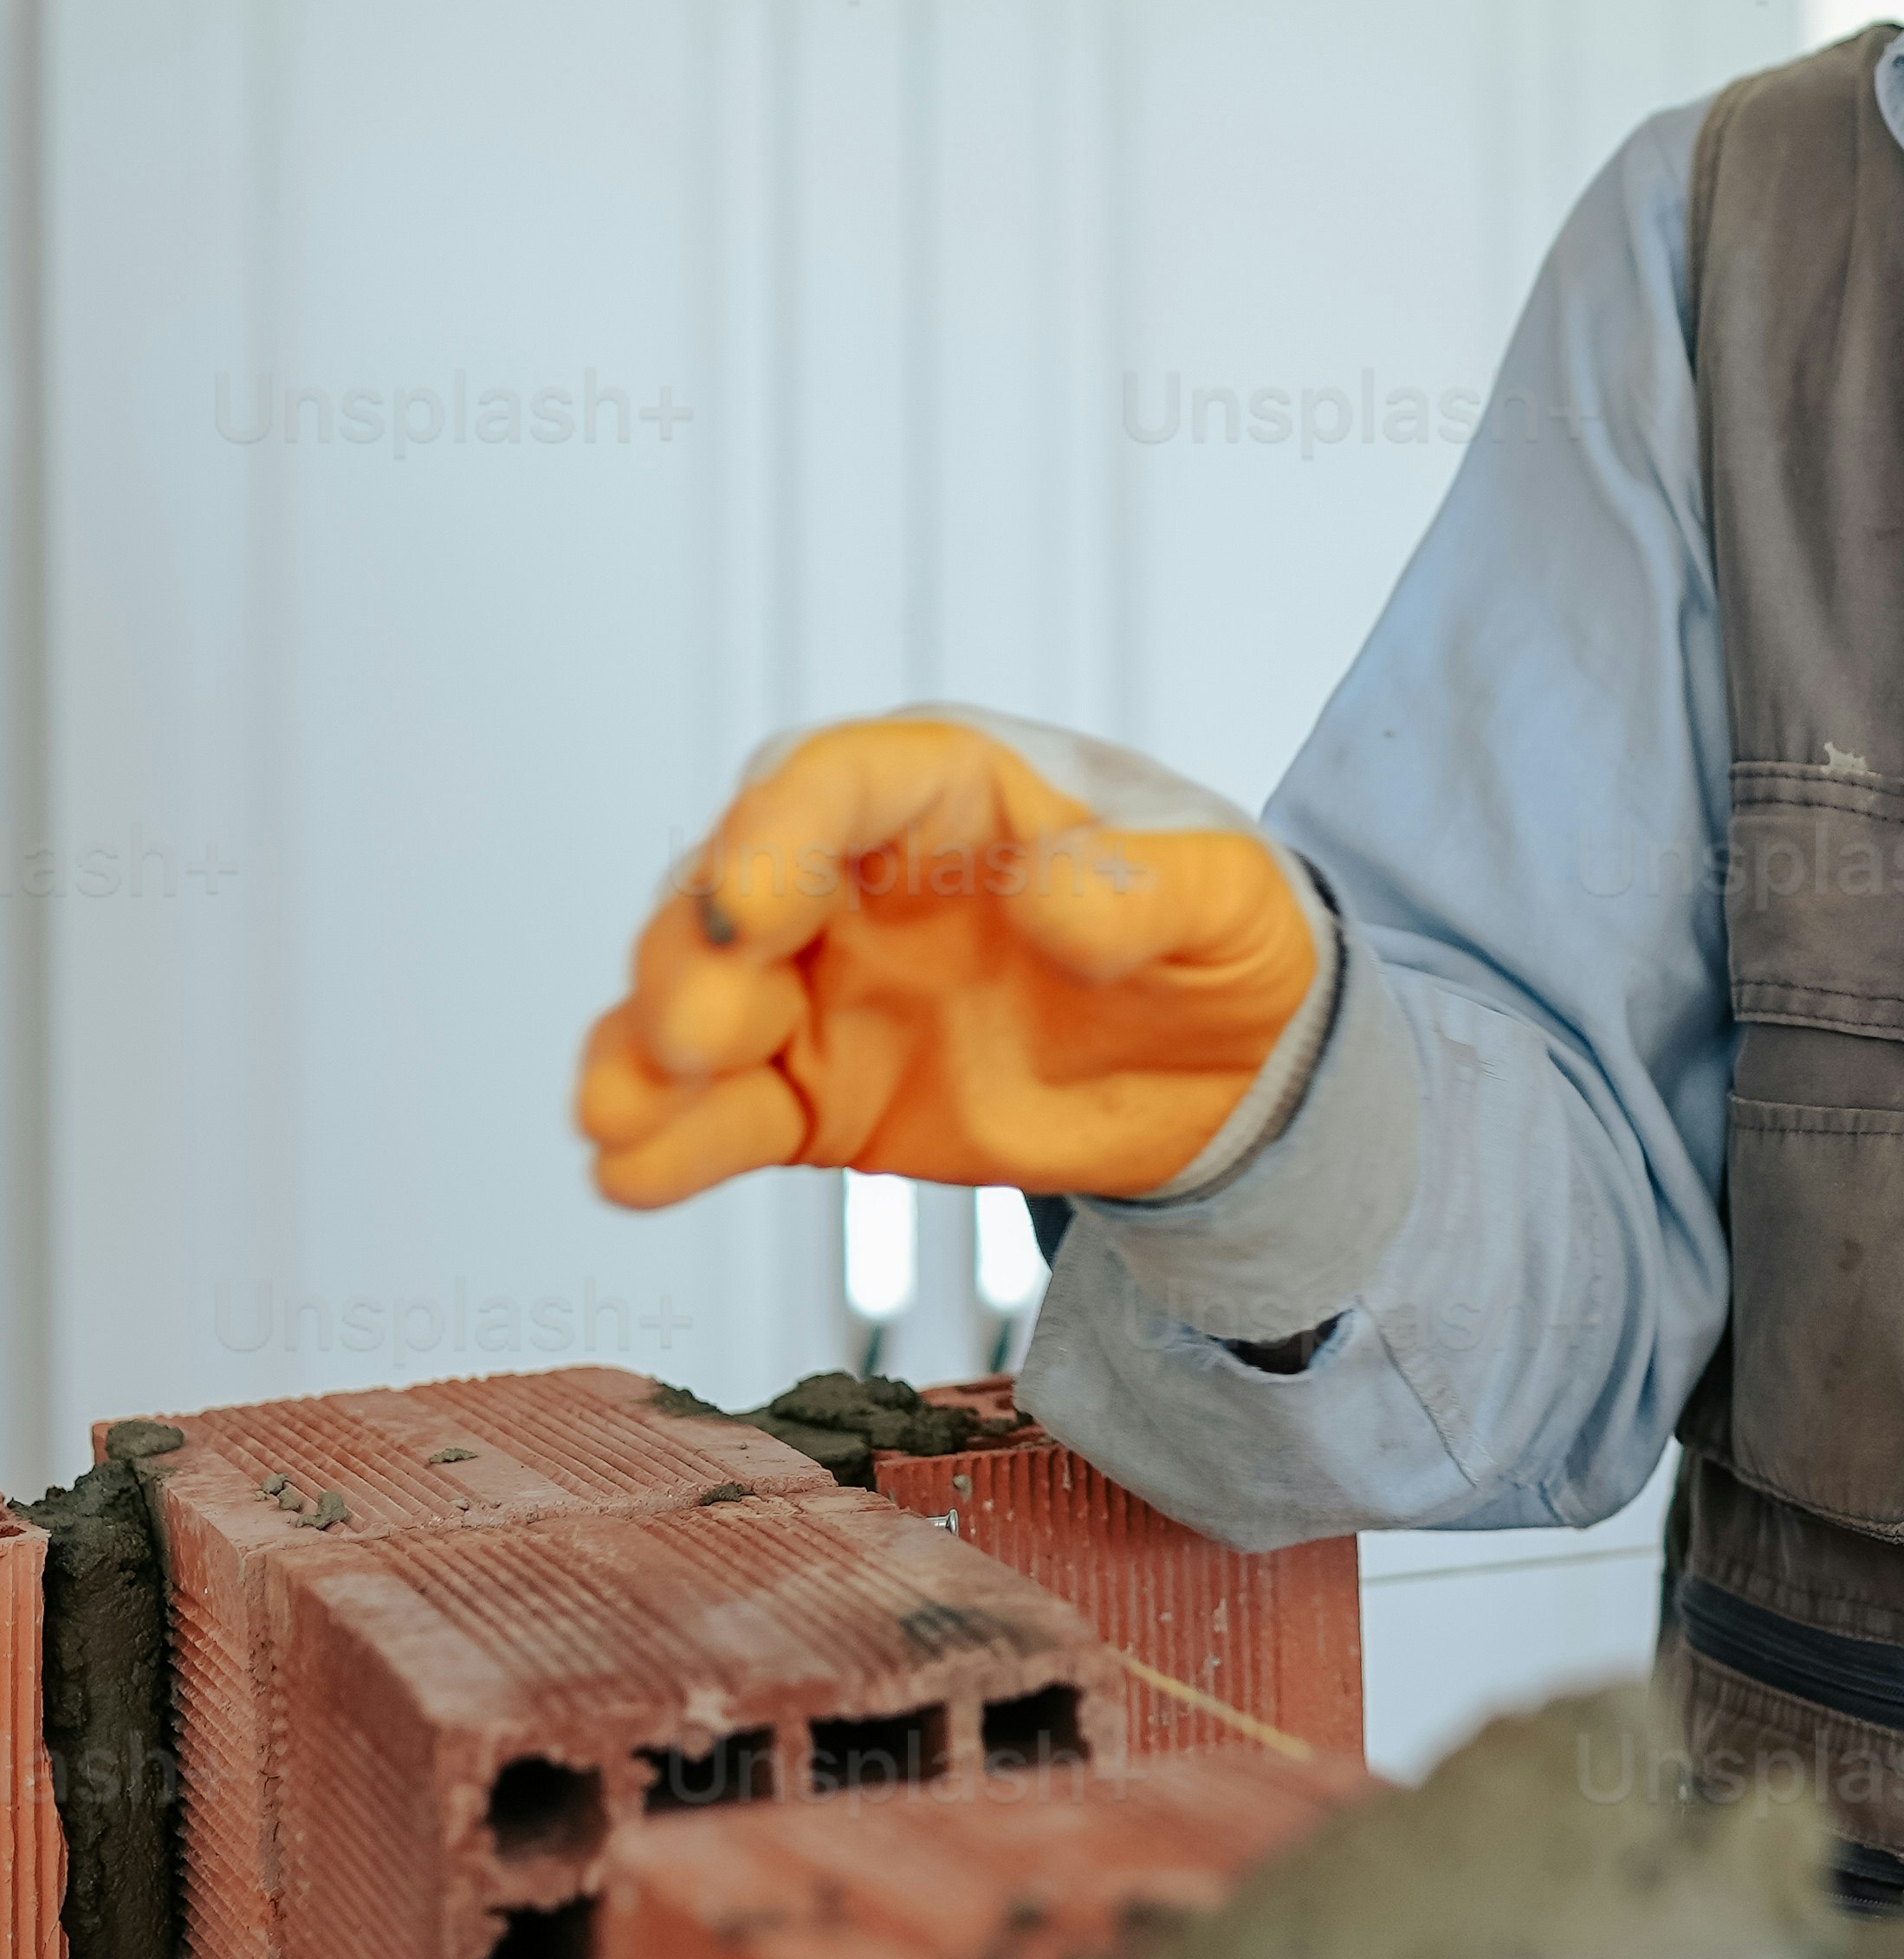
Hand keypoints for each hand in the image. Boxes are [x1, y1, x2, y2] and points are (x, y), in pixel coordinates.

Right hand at [576, 710, 1322, 1211]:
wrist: (1229, 1067)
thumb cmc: (1217, 935)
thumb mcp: (1225, 897)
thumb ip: (1149, 890)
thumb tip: (1055, 888)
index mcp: (948, 791)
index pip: (837, 783)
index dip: (779, 833)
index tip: (753, 904)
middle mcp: (856, 880)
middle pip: (733, 893)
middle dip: (696, 957)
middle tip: (697, 1035)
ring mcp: (825, 989)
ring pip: (700, 1003)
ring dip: (647, 1053)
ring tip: (618, 1115)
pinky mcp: (818, 1094)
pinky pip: (727, 1113)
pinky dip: (672, 1142)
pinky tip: (630, 1175)